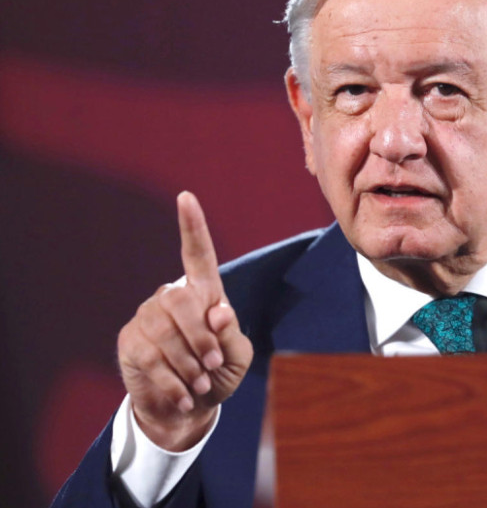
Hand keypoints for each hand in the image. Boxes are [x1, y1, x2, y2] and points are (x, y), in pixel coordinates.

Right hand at [117, 192, 252, 450]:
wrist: (188, 408)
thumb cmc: (218, 374)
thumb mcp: (237, 358)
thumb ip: (232, 336)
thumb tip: (219, 313)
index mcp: (204, 294)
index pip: (198, 254)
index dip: (193, 226)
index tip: (186, 197)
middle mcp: (172, 298)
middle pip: (182, 301)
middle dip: (201, 338)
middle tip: (214, 366)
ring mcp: (147, 317)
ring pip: (165, 332)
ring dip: (188, 364)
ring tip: (201, 384)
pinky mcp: (130, 342)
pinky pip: (151, 357)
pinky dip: (174, 381)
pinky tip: (185, 395)